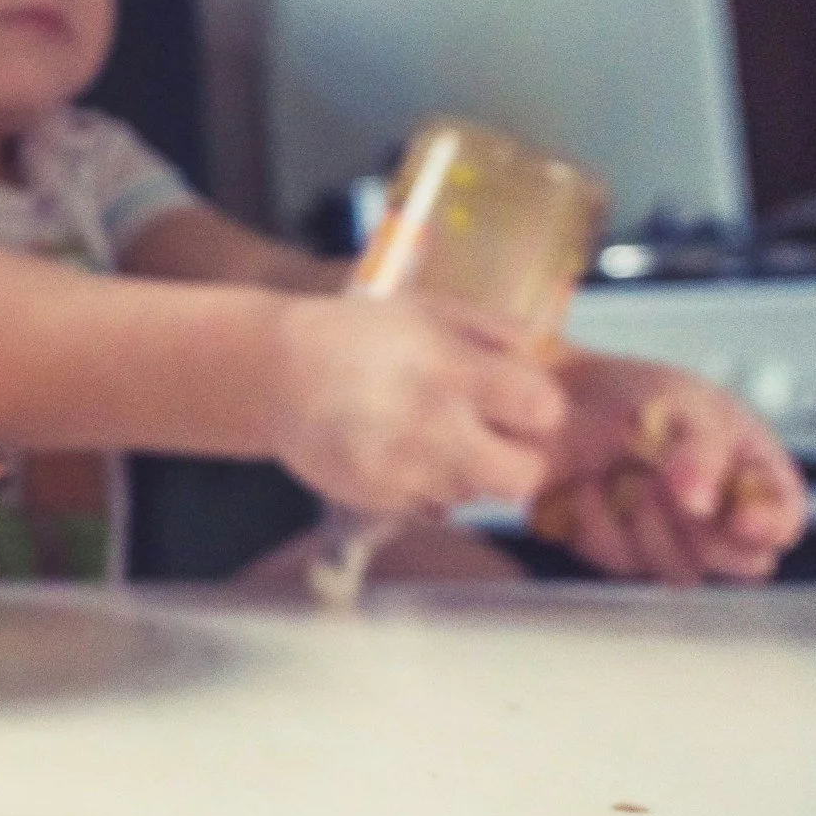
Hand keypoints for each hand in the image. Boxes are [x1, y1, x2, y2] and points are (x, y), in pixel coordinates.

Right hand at [269, 292, 566, 515]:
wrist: (273, 371)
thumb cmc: (357, 333)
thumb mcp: (427, 310)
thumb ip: (492, 331)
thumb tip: (540, 358)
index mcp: (452, 371)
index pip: (543, 410)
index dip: (538, 408)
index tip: (518, 401)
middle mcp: (433, 427)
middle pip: (522, 477)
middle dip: (518, 458)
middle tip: (494, 436)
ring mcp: (404, 470)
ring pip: (477, 495)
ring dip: (468, 471)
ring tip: (434, 437)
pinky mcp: (378, 499)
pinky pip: (433, 506)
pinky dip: (428, 485)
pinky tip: (401, 452)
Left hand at [527, 355, 805, 584]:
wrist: (553, 396)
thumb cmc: (631, 392)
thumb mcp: (682, 401)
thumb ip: (703, 450)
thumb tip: (701, 503)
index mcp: (753, 471)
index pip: (782, 519)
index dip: (767, 526)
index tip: (737, 518)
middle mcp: (721, 514)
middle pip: (743, 563)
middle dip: (701, 528)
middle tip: (660, 481)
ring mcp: (674, 539)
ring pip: (682, 570)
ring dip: (644, 519)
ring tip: (621, 470)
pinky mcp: (623, 552)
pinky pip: (620, 560)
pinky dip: (599, 520)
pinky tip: (587, 485)